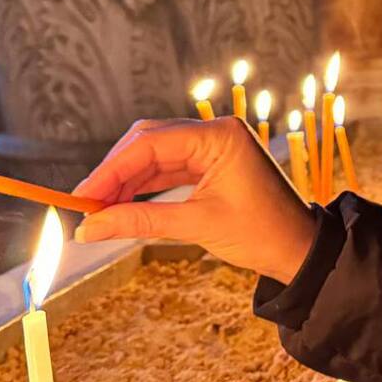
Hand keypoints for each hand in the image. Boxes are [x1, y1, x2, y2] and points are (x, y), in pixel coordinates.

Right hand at [72, 117, 315, 284]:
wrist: (300, 248)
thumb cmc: (261, 233)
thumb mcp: (197, 225)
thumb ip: (140, 222)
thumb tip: (91, 227)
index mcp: (220, 136)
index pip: (151, 143)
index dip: (110, 170)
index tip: (81, 196)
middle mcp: (217, 132)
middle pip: (149, 142)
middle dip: (115, 173)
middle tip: (85, 204)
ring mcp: (216, 147)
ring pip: (157, 156)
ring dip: (127, 181)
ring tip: (98, 209)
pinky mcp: (214, 163)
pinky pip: (171, 168)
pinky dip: (146, 186)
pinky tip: (122, 204)